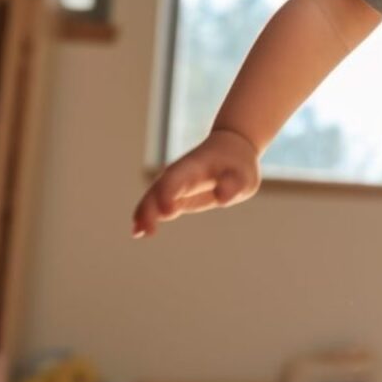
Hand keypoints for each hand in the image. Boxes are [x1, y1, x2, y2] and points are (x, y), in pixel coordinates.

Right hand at [131, 128, 260, 238]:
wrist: (232, 148)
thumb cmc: (238, 164)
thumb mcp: (244, 174)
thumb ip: (233, 185)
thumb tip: (222, 198)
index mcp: (194, 167)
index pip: (176, 180)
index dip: (169, 195)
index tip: (167, 213)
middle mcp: (179, 174)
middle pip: (158, 190)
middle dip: (149, 209)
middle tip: (146, 231)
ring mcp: (174, 184)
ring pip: (152, 198)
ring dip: (143, 214)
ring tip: (138, 233)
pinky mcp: (176, 195)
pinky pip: (156, 204)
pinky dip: (146, 216)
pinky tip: (138, 232)